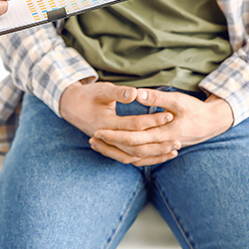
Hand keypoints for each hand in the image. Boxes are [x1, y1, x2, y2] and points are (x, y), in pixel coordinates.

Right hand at [59, 81, 178, 164]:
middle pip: (135, 146)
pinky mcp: (110, 148)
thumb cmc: (89, 95)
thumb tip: (135, 93)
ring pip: (133, 157)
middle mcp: (106, 138)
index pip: (133, 125)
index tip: (168, 115)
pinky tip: (160, 155)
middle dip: (157, 144)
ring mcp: (107, 145)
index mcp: (104, 123)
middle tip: (178, 139)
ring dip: (154, 155)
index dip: (152, 121)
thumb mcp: (102, 90)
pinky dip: (145, 159)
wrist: (71, 106)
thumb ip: (119, 93)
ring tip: (174, 150)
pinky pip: (129, 159)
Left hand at [90, 89, 233, 165]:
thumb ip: (156, 98)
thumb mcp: (178, 100)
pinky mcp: (161, 150)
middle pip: (132, 150)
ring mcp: (162, 150)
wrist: (212, 123)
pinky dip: (128, 155)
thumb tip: (137, 94)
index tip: (99, 130)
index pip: (135, 138)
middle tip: (92, 138)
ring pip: (135, 157)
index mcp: (166, 133)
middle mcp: (162, 145)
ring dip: (116, 152)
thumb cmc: (195, 109)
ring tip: (98, 145)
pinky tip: (115, 151)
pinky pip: (142, 158)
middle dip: (111, 145)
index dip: (116, 135)